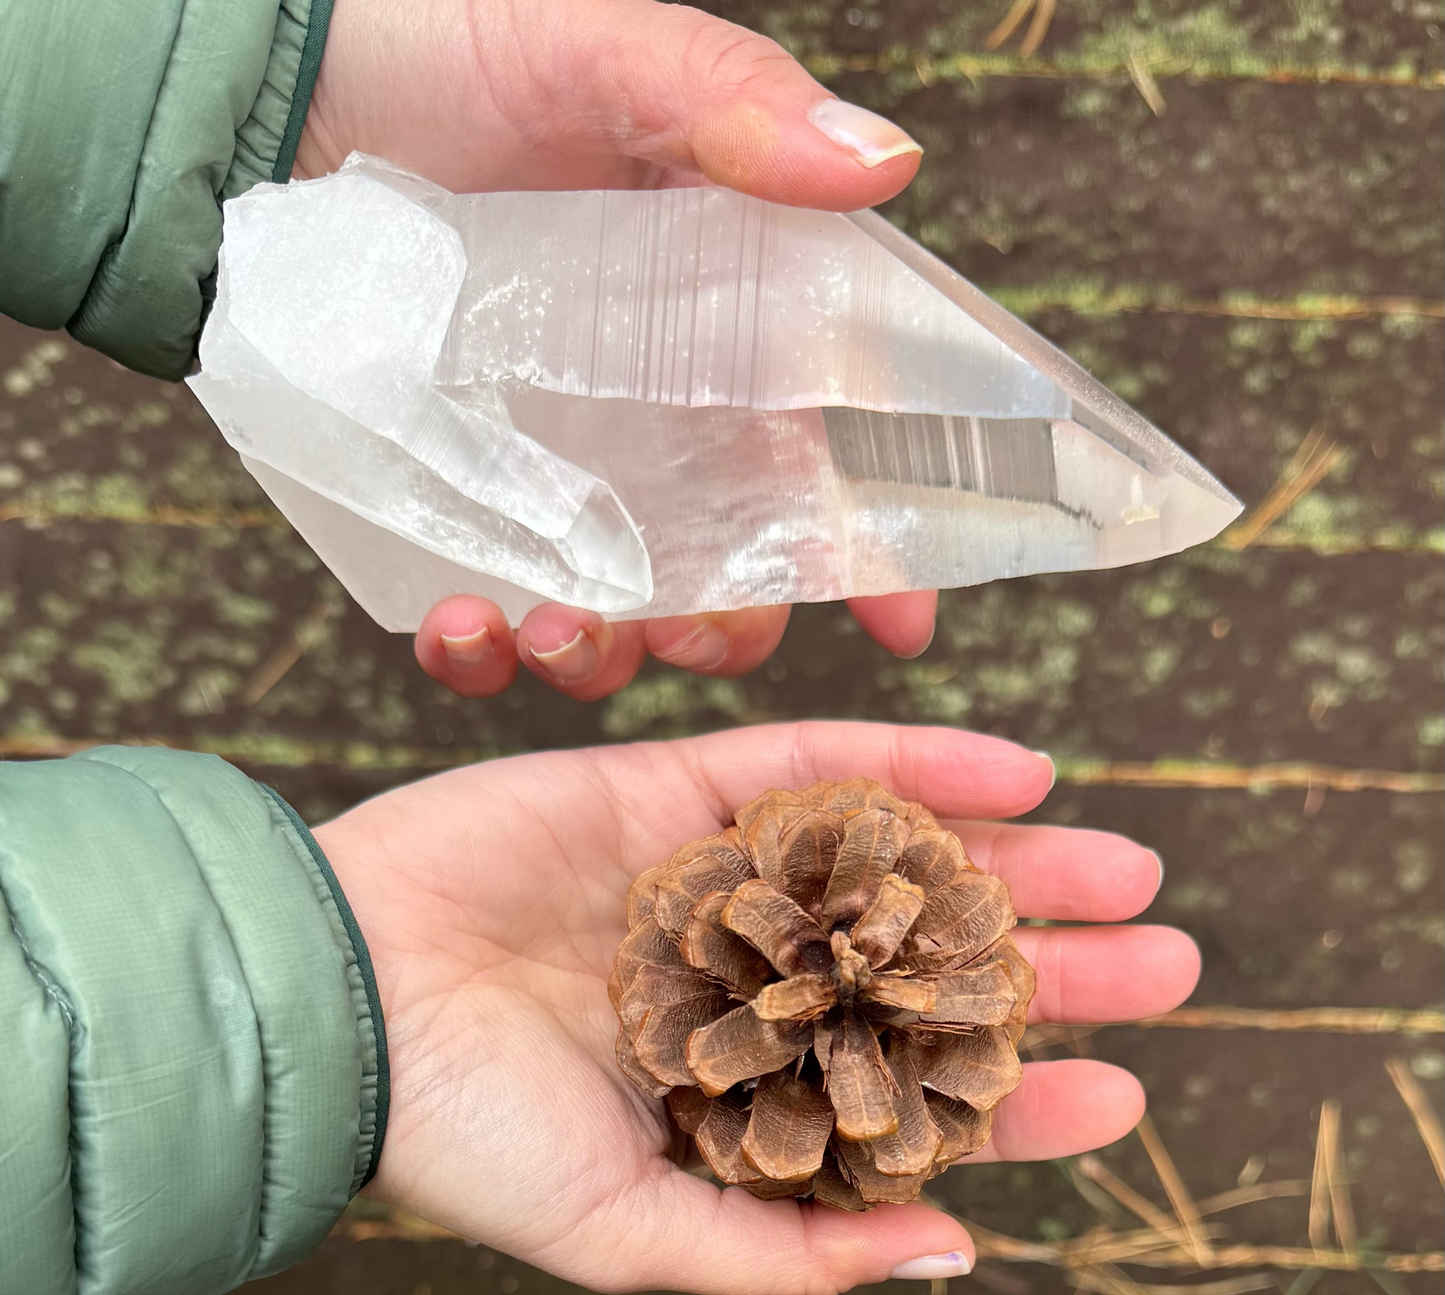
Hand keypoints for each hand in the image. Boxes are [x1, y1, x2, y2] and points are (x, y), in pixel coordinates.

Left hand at [295, 0, 935, 698]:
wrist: (284, 97)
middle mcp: (648, 434)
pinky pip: (481, 614)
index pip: (825, 464)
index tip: (901, 619)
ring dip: (605, 657)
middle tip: (693, 628)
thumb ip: (733, 106)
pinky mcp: (448, 510)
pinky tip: (463, 625)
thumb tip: (881, 158)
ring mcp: (548, 483)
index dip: (873, 553)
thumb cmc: (453, 61)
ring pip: (615, 619)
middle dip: (731, 632)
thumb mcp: (602, 59)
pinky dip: (481, 650)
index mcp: (721, 345)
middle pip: (732, 576)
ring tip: (558, 630)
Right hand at [314, 723, 1198, 1294]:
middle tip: (1168, 958)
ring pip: (889, 861)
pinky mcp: (674, 789)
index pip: (912, 1092)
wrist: (337, 993)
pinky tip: (1019, 772)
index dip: (1020, 1095)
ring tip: (1126, 867)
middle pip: (923, 966)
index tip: (1124, 1087)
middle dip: (1046, 966)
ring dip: (1008, 862)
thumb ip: (788, 1247)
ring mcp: (712, 877)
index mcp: (740, 1085)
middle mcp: (741, 977)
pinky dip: (917, 764)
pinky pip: (814, 763)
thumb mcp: (632, 1230)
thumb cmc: (467, 1138)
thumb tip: (955, 1256)